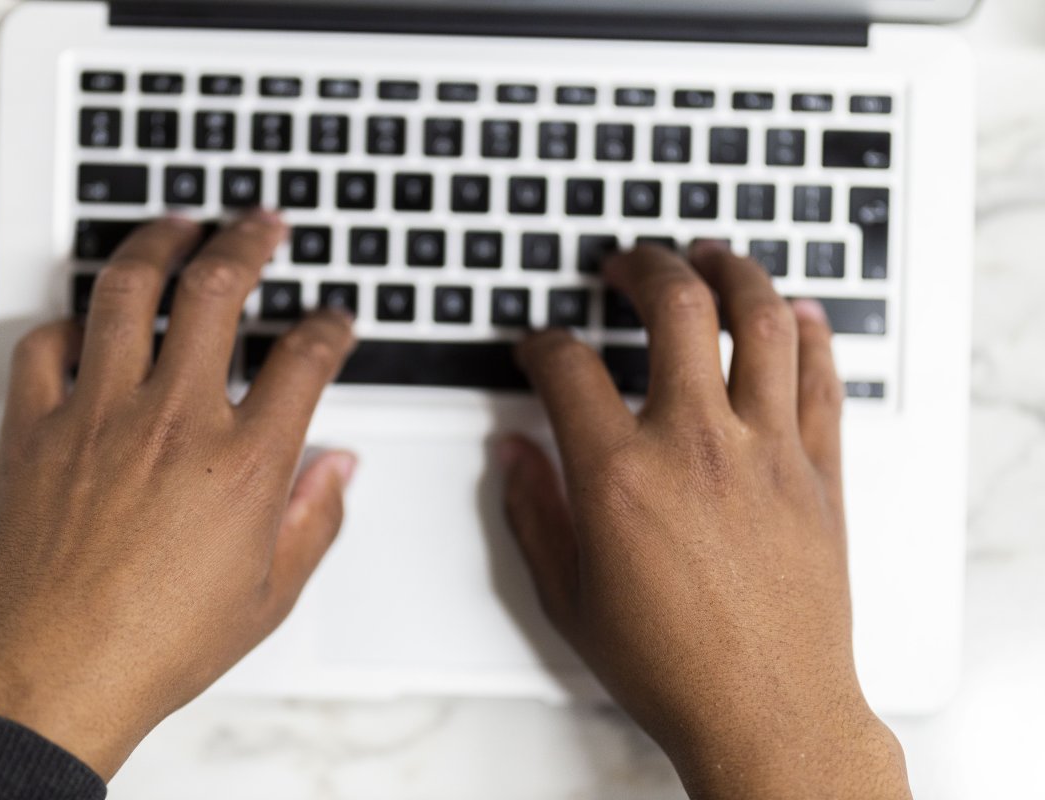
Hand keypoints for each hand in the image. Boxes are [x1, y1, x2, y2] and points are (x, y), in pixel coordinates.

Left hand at [0, 212, 356, 778]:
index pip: (305, 359)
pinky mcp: (38, 429)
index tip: (333, 322)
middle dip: (249, 241)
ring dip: (160, 245)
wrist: (55, 675)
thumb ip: (316, 518)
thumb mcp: (272, 594)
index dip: (330, 327)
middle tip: (262, 223)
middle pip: (218, 291)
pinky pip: (45, 344)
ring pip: (129, 293)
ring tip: (179, 226)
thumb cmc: (159, 642)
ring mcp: (99, 416)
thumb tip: (339, 468)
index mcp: (243, 462)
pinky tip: (89, 320)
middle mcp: (173, 422)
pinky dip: (69, 321)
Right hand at [500, 243, 910, 798]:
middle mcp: (695, 445)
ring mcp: (767, 451)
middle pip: (675, 305)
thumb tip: (512, 454)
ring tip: (711, 256)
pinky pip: (821, 376)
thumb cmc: (670, 665)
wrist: (767, 712)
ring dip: (732, 271)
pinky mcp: (819, 470)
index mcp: (619, 475)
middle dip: (641, 266)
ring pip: (760, 320)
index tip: (540, 348)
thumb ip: (531, 512)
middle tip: (626, 263)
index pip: (568, 366)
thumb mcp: (568, 596)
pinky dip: (808, 332)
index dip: (542, 344)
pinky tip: (793, 313)